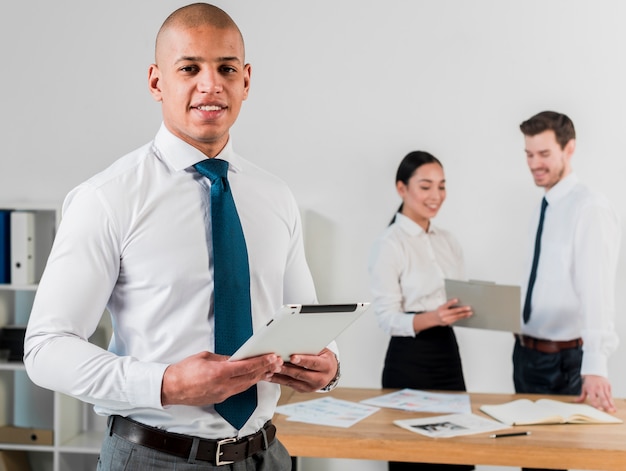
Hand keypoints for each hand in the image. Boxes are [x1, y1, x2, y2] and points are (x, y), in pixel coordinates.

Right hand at [161, 351, 282, 405]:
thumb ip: (222, 358)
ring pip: (246, 385)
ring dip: (259, 377)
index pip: (246, 367)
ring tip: (270, 370)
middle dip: (265, 369)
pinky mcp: (220, 398)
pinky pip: (238, 390)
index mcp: (219, 372)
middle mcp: (223, 385)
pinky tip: (254, 378)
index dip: (261, 362)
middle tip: (277, 362)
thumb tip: (235, 358)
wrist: (171, 388)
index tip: (272, 357)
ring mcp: (222, 394)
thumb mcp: (205, 357)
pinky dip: (248, 383)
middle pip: (250, 377)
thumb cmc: (184, 371)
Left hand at [269, 348, 337, 392]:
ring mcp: (311, 387)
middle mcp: (320, 379)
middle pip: (301, 374)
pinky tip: (270, 375)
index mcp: (326, 366)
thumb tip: (296, 340)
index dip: (302, 360)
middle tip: (276, 364)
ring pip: (293, 381)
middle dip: (287, 369)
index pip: (313, 363)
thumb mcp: (321, 350)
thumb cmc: (323, 356)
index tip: (292, 357)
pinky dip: (278, 380)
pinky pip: (289, 385)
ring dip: (280, 375)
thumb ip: (310, 348)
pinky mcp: (303, 389)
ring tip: (270, 369)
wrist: (329, 371)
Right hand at [433, 298, 472, 325]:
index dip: (452, 302)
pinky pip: (456, 320)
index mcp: (441, 308)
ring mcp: (445, 319)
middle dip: (462, 310)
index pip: (447, 304)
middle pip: (454, 311)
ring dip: (464, 314)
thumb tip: (457, 302)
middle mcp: (443, 314)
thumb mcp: (442, 306)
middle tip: (468, 308)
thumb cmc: (440, 311)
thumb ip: (448, 305)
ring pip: (456, 316)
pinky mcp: (448, 323)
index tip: (456, 300)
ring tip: (470, 313)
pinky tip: (466, 316)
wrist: (434, 319)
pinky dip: (462, 317)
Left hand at [576, 375, 615, 411]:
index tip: (600, 409)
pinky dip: (612, 400)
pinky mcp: (608, 385)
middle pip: (603, 398)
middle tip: (609, 410)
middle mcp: (598, 388)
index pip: (593, 399)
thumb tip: (576, 401)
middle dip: (606, 405)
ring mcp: (604, 387)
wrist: (594, 372)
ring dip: (611, 404)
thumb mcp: (584, 388)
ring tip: (613, 410)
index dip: (596, 404)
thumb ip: (582, 396)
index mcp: (591, 389)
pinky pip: (610, 394)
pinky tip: (613, 406)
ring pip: (608, 397)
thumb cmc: (589, 382)